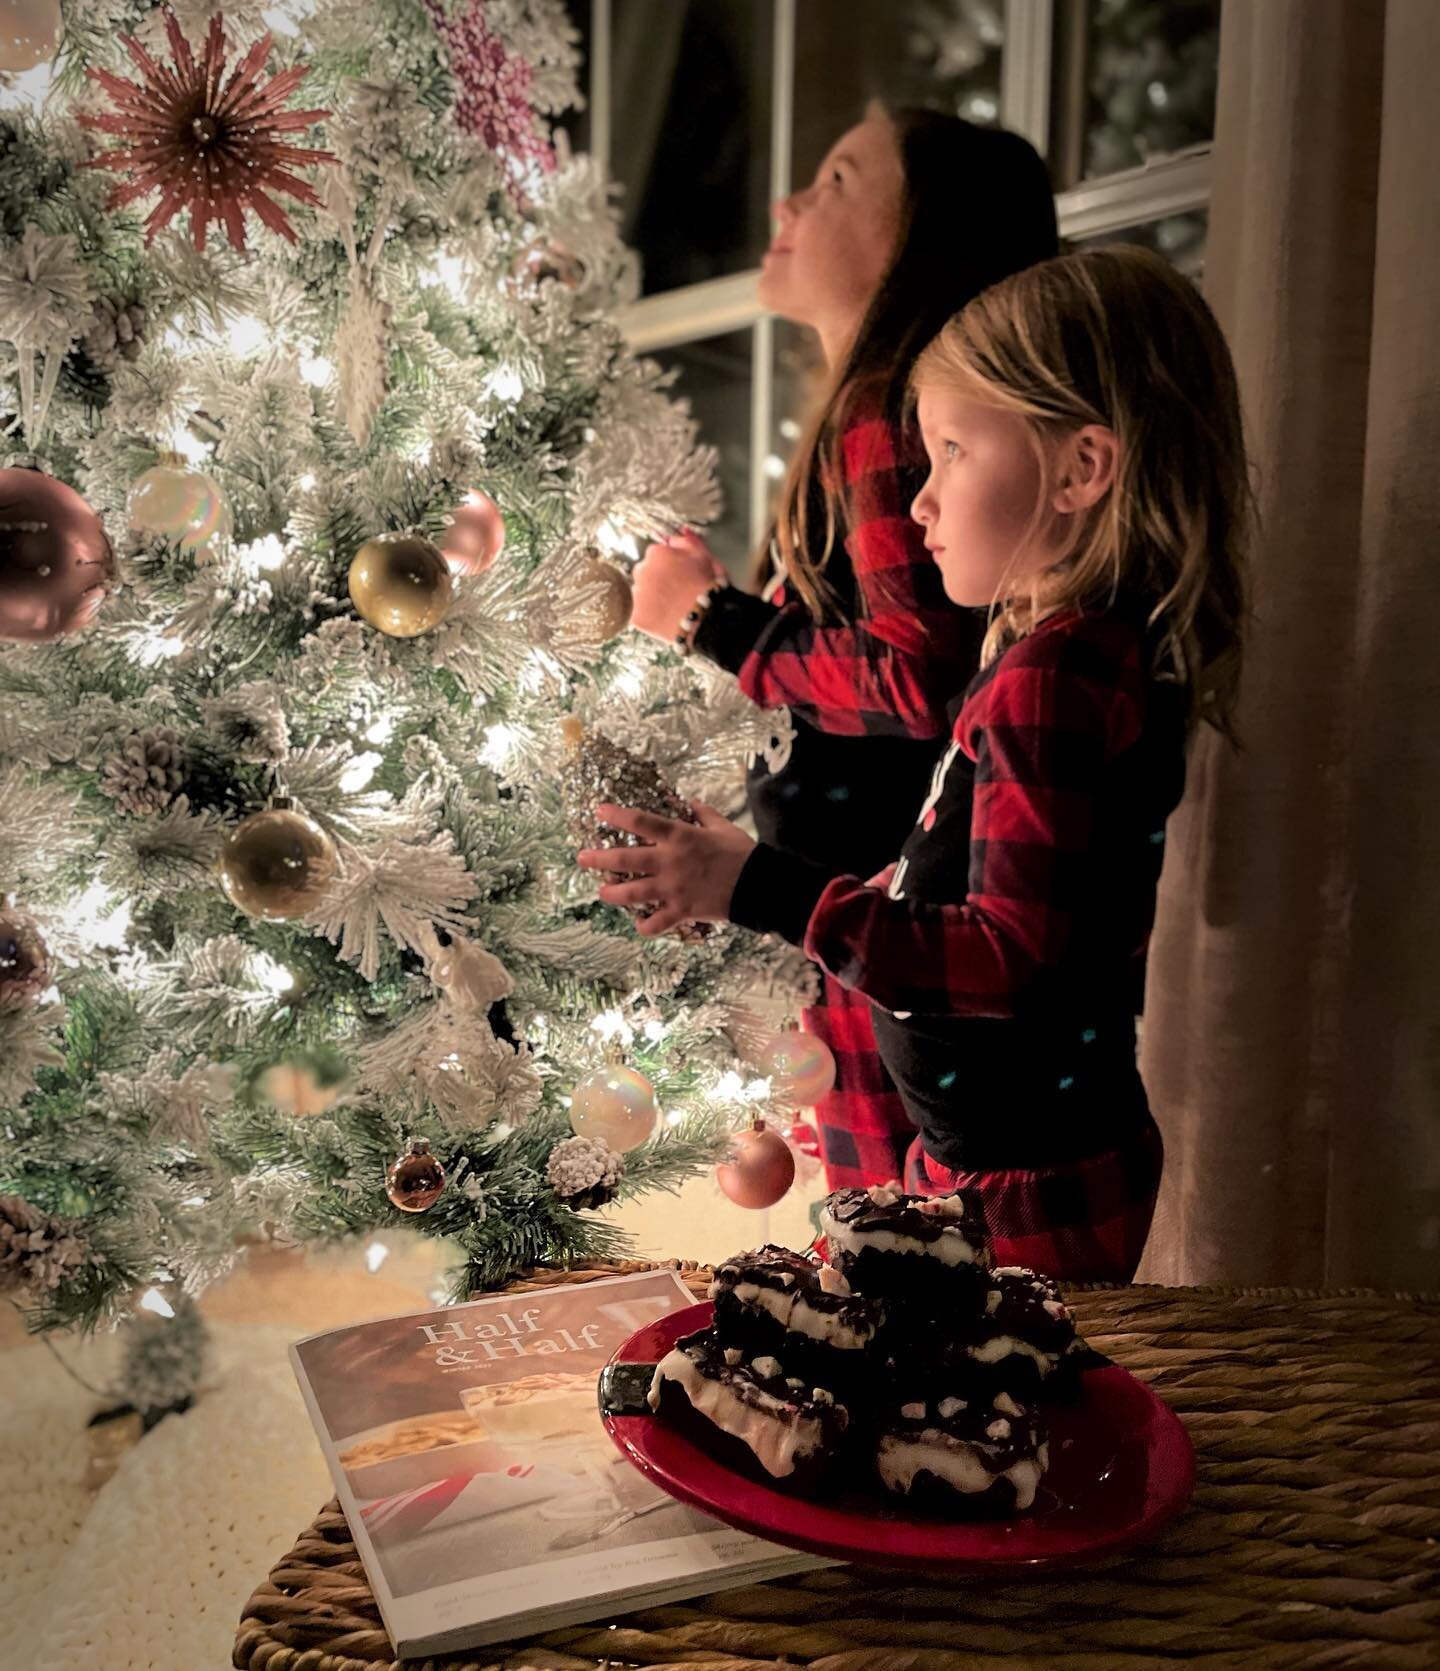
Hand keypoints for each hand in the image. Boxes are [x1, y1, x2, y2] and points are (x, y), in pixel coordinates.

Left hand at [576, 802, 754, 935]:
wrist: (760, 885)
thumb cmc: (743, 853)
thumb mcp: (723, 827)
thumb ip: (704, 814)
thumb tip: (691, 802)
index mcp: (680, 837)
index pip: (641, 822)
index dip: (617, 816)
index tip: (599, 811)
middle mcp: (670, 861)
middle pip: (625, 859)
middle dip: (599, 858)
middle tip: (582, 858)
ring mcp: (673, 888)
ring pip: (632, 893)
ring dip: (612, 893)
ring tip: (602, 892)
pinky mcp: (682, 910)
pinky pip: (656, 923)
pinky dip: (645, 926)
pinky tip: (639, 924)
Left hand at [630, 531, 726, 641]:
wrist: (705, 620)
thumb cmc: (708, 588)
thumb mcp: (705, 556)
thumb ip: (689, 541)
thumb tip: (680, 532)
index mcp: (657, 553)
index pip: (657, 555)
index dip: (670, 565)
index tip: (680, 575)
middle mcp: (641, 570)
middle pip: (646, 573)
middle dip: (658, 580)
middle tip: (676, 592)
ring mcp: (636, 594)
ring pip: (641, 593)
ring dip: (652, 598)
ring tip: (672, 607)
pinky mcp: (635, 616)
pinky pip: (639, 614)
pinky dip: (648, 616)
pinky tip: (664, 618)